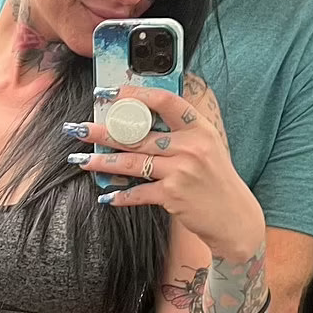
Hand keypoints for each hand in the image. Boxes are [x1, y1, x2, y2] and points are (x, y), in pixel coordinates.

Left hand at [67, 81, 263, 257]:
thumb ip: (181, 133)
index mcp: (199, 128)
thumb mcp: (207, 148)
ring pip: (132, 162)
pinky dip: (121, 195)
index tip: (110, 94)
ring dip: (102, 161)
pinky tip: (106, 196)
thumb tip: (142, 122)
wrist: (234, 218)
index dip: (134, 95)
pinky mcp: (173, 195)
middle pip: (137, 134)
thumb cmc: (216, 181)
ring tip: (81, 160)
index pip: (165, 101)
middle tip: (78, 128)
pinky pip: (139, 193)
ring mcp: (181, 170)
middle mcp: (191, 146)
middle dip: (103, 131)